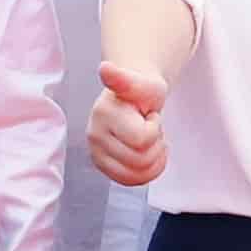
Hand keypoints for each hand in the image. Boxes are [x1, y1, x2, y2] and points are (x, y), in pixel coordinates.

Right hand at [86, 61, 168, 186]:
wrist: (135, 99)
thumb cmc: (142, 91)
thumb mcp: (143, 83)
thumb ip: (125, 79)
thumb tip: (105, 68)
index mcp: (104, 114)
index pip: (142, 139)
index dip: (155, 128)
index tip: (148, 114)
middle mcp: (94, 135)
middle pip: (141, 160)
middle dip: (155, 143)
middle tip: (148, 126)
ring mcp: (96, 153)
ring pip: (138, 174)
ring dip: (153, 158)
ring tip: (146, 139)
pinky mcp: (103, 167)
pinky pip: (132, 182)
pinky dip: (147, 171)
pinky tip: (147, 153)